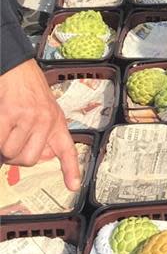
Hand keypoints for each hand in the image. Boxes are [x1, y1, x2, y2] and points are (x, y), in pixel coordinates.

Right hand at [0, 59, 79, 190]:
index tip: (74, 186)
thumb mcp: (46, 110)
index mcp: (56, 122)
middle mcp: (46, 120)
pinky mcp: (9, 113)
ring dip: (2, 145)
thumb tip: (42, 157)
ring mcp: (28, 117)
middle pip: (29, 160)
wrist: (16, 67)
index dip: (71, 170)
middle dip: (15, 157)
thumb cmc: (27, 90)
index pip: (68, 150)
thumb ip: (45, 134)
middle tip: (10, 142)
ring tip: (5, 128)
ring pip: (10, 151)